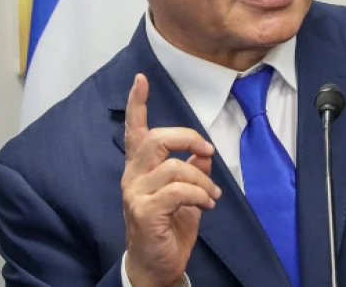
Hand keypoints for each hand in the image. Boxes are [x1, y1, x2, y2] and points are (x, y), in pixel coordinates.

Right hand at [122, 74, 220, 286]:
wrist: (157, 266)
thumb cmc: (169, 227)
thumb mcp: (186, 194)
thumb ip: (191, 169)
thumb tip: (203, 152)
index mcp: (141, 168)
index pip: (135, 130)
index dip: (137, 104)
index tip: (140, 79)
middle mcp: (133, 177)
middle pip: (156, 139)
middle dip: (187, 137)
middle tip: (207, 149)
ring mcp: (135, 194)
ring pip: (174, 167)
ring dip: (202, 179)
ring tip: (212, 195)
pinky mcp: (144, 212)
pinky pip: (178, 191)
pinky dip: (200, 195)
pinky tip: (207, 206)